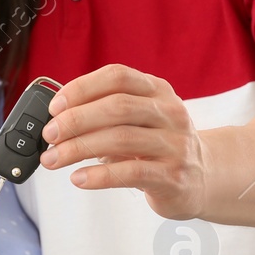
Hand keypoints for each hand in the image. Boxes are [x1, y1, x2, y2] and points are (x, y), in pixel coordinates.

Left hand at [38, 64, 207, 219]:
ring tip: (54, 159)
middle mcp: (170, 112)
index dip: (82, 88)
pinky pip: (131, 172)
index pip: (117, 77)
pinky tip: (79, 178)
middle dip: (76, 120)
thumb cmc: (159, 144)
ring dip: (79, 149)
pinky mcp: (174, 176)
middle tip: (49, 135)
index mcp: (158, 90)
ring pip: (121, 139)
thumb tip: (57, 120)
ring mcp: (175, 144)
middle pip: (117, 106)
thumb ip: (107, 113)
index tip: (55, 106)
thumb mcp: (141, 119)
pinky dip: (99, 175)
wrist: (205, 176)